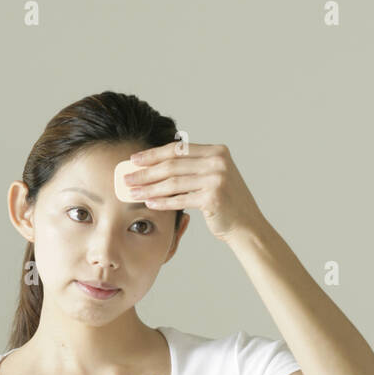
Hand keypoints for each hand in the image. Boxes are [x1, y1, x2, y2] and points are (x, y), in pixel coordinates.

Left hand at [124, 140, 266, 241]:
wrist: (246, 225)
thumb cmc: (225, 203)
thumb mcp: (213, 176)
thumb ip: (193, 166)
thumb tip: (156, 163)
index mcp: (217, 151)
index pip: (178, 149)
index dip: (153, 154)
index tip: (134, 159)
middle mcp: (218, 162)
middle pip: (172, 165)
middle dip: (146, 172)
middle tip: (127, 177)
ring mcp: (217, 179)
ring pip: (173, 182)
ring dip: (149, 188)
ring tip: (132, 193)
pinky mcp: (213, 197)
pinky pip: (180, 199)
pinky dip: (162, 202)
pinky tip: (148, 204)